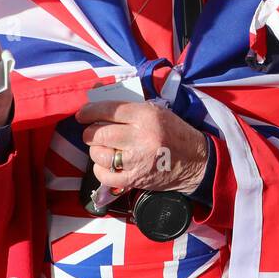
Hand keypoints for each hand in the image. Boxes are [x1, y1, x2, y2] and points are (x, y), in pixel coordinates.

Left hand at [76, 100, 208, 193]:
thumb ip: (128, 106)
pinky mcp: (136, 179)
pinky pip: (106, 176)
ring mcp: (137, 161)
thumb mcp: (156, 111)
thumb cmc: (174, 132)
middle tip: (92, 132)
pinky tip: (106, 165)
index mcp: (146, 116)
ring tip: (102, 148)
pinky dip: (100, 170)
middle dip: (90, 132)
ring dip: (95, 150)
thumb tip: (98, 98)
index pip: (108, 110)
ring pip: (100, 154)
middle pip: (99, 134)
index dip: (89, 112)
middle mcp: (140, 137)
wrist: (196, 161)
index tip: (82, 114)